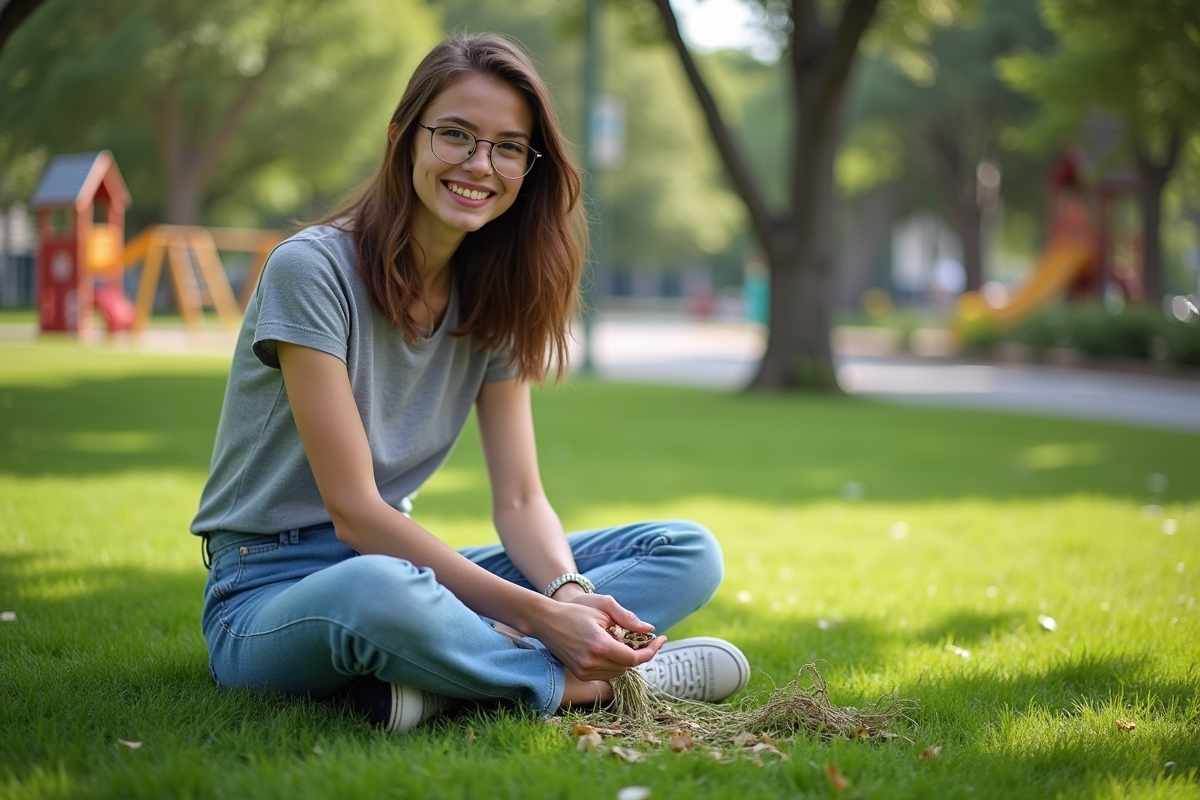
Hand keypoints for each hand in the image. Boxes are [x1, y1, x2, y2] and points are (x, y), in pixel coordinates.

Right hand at [531, 594, 664, 681]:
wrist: (546, 620)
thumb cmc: (576, 610)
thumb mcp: (603, 607)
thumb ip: (628, 619)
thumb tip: (648, 629)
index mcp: (599, 645)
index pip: (634, 659)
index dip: (650, 651)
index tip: (661, 639)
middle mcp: (592, 662)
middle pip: (628, 666)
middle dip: (638, 653)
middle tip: (638, 638)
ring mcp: (584, 671)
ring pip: (618, 672)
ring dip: (625, 659)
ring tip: (619, 641)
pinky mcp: (580, 674)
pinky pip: (606, 673)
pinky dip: (613, 663)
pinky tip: (609, 648)